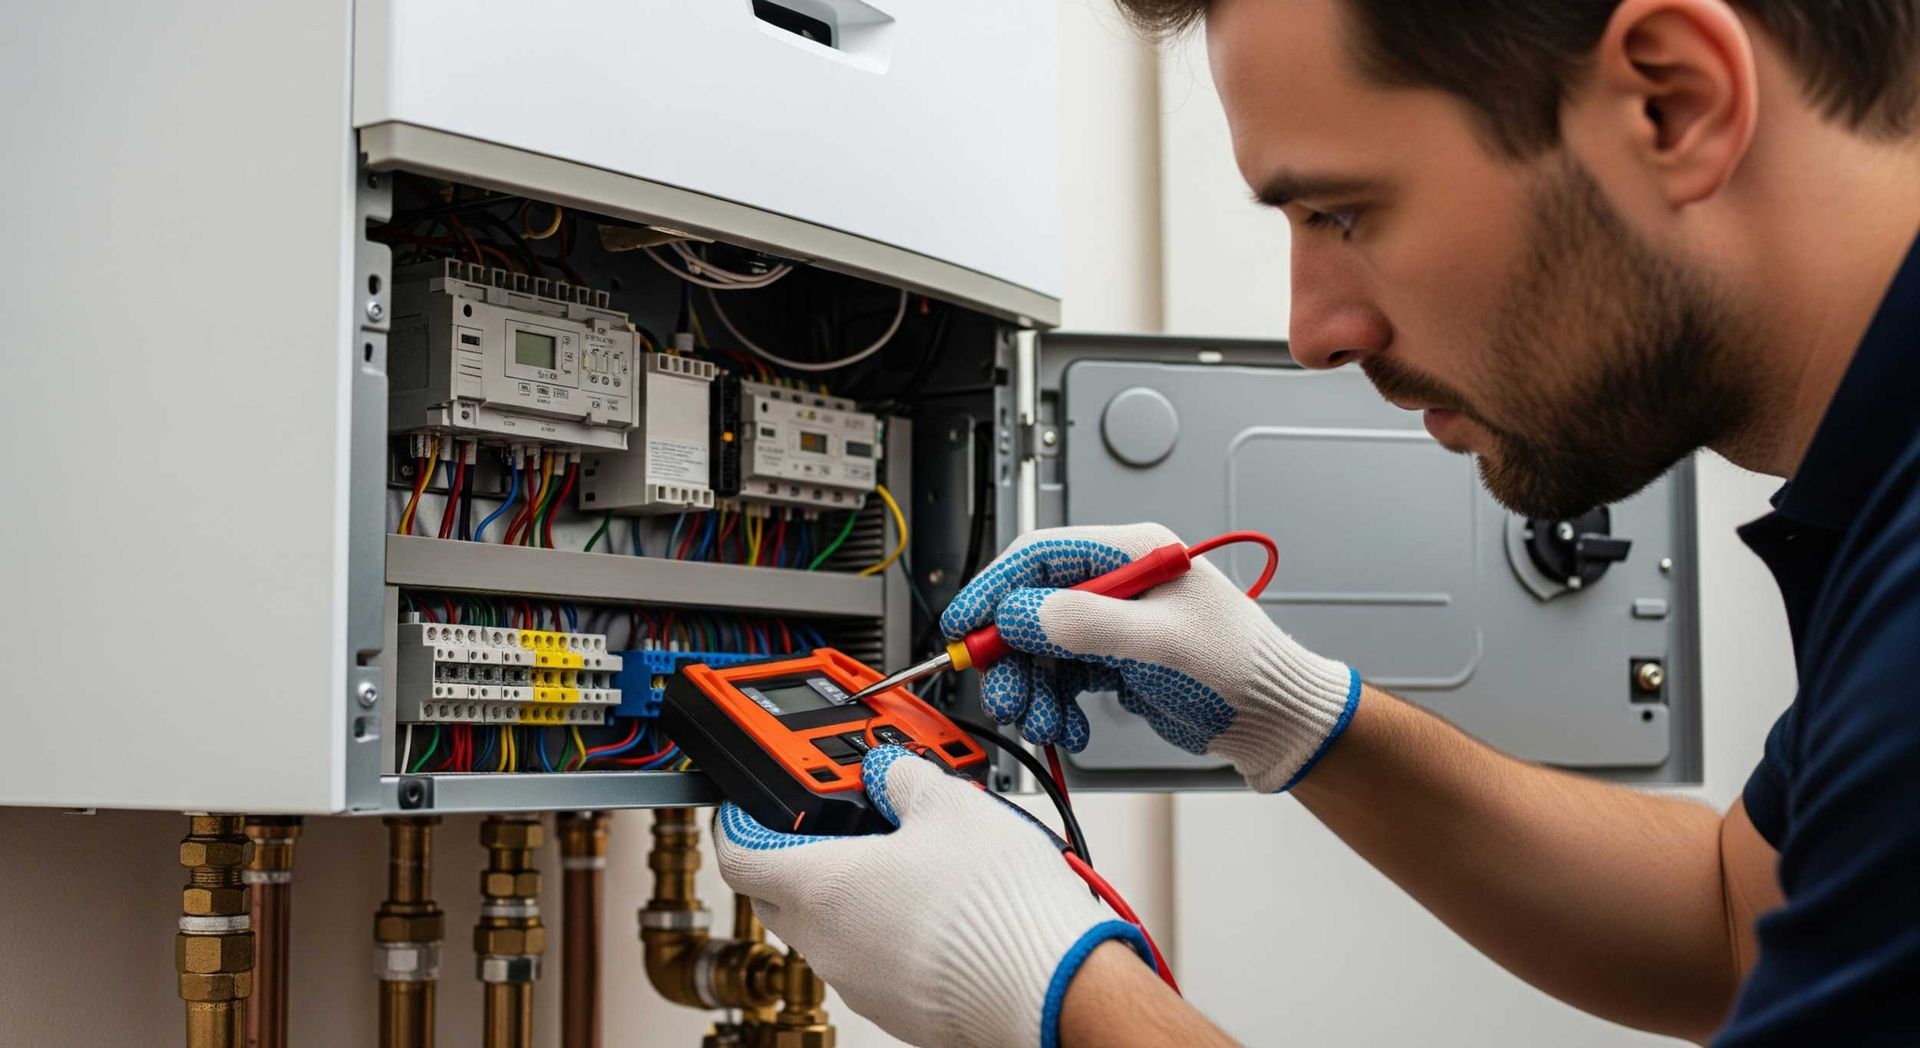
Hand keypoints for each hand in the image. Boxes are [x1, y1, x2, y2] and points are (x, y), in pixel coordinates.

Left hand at [715, 745, 1154, 1047]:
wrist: (1051, 985)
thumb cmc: (996, 904)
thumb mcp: (952, 804)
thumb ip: (905, 778)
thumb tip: (890, 771)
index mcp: (822, 888)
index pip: (738, 855)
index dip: (736, 823)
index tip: (749, 806)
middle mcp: (828, 944)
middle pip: (774, 895)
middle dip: (789, 854)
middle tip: (828, 821)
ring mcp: (860, 983)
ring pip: (825, 930)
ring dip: (843, 892)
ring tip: (897, 856)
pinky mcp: (897, 1008)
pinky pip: (869, 959)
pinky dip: (880, 928)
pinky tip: (928, 904)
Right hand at [941, 523, 1360, 791]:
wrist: (1273, 720)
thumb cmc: (1239, 669)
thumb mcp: (1160, 644)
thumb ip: (1087, 623)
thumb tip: (1021, 612)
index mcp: (1131, 554)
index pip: (1040, 557)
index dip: (995, 589)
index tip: (966, 626)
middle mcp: (1117, 583)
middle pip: (1031, 608)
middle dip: (1012, 657)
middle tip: (1007, 696)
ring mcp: (1114, 623)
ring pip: (1041, 649)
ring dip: (1033, 690)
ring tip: (1044, 723)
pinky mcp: (1114, 660)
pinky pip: (1062, 678)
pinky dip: (1056, 706)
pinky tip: (1070, 728)